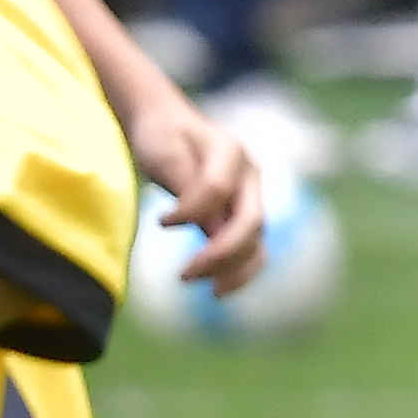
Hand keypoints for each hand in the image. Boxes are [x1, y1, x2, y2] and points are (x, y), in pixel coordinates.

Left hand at [142, 97, 268, 298]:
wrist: (169, 125)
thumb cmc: (162, 138)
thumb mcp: (165, 153)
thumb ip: (187, 185)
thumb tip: (203, 225)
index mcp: (229, 150)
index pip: (217, 187)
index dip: (190, 210)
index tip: (160, 222)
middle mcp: (249, 175)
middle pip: (250, 221)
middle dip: (220, 253)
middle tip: (183, 276)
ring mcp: (251, 196)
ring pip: (256, 240)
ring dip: (235, 269)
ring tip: (211, 292)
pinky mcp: (243, 214)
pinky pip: (253, 248)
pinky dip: (241, 271)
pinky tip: (219, 288)